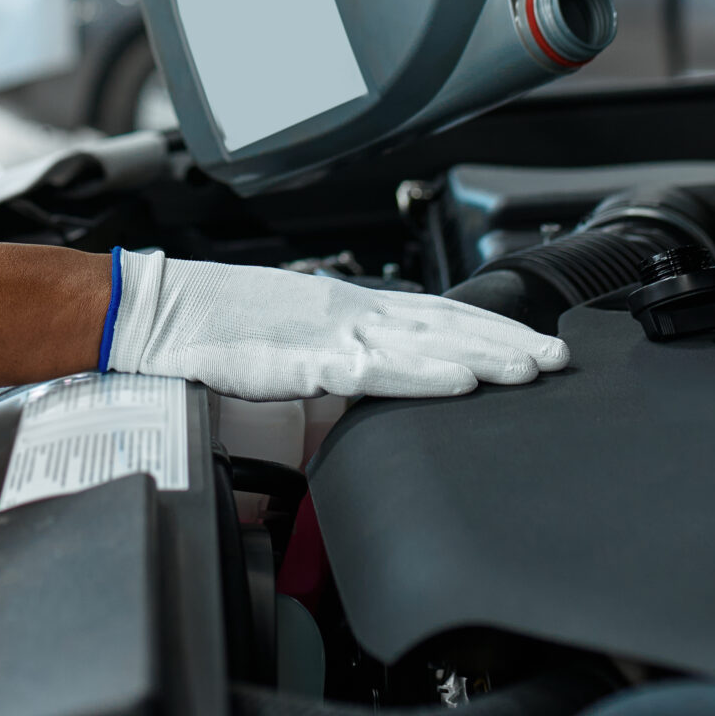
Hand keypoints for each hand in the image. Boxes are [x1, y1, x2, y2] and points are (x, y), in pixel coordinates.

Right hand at [102, 249, 569, 400]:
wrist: (157, 315)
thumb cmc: (213, 331)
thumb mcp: (288, 353)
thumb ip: (331, 376)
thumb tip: (362, 409)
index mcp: (344, 306)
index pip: (432, 314)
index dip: (485, 328)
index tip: (531, 344)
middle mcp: (346, 310)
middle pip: (443, 325)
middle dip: (504, 341)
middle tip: (557, 358)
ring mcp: (328, 330)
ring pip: (423, 342)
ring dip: (482, 354)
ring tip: (529, 369)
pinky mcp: (304, 358)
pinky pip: (375, 368)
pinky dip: (422, 373)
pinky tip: (458, 381)